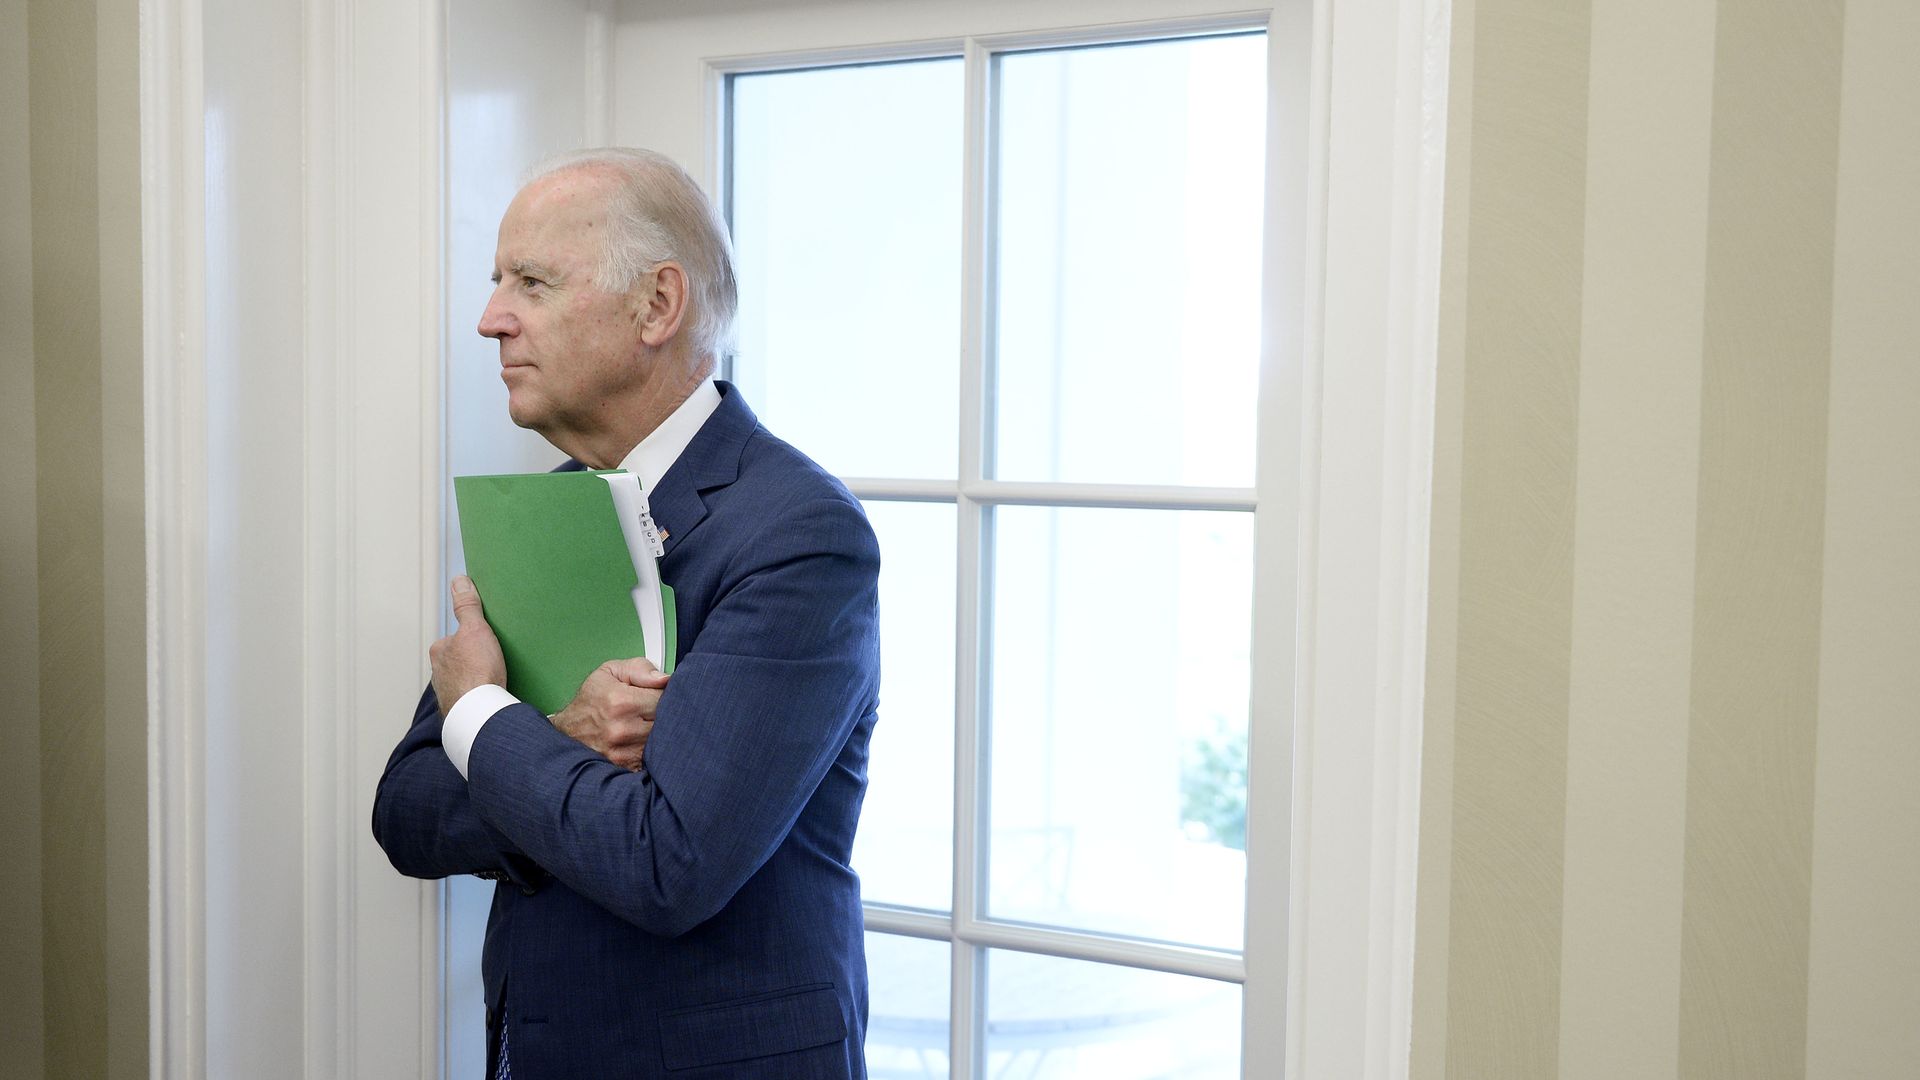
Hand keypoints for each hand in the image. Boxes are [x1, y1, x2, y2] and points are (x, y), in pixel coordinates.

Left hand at [430, 576, 506, 715]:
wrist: (480, 713)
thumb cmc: (476, 672)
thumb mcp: (476, 629)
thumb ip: (467, 607)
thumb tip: (459, 581)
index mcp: (439, 651)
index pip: (457, 637)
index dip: (476, 637)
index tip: (490, 642)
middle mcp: (438, 672)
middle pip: (460, 659)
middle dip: (475, 660)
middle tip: (496, 661)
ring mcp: (448, 693)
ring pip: (464, 680)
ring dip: (477, 680)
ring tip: (497, 680)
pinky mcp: (459, 711)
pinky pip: (470, 699)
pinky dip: (480, 697)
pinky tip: (493, 697)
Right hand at [552, 657, 669, 770]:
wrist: (568, 731)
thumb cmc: (591, 700)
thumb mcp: (610, 672)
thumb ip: (640, 669)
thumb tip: (665, 679)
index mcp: (621, 702)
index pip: (664, 698)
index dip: (666, 694)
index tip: (658, 694)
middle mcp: (622, 730)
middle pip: (667, 721)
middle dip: (665, 714)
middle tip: (652, 710)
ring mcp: (623, 752)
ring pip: (662, 740)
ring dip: (659, 732)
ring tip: (645, 724)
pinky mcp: (625, 767)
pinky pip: (652, 758)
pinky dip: (652, 750)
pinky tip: (642, 740)